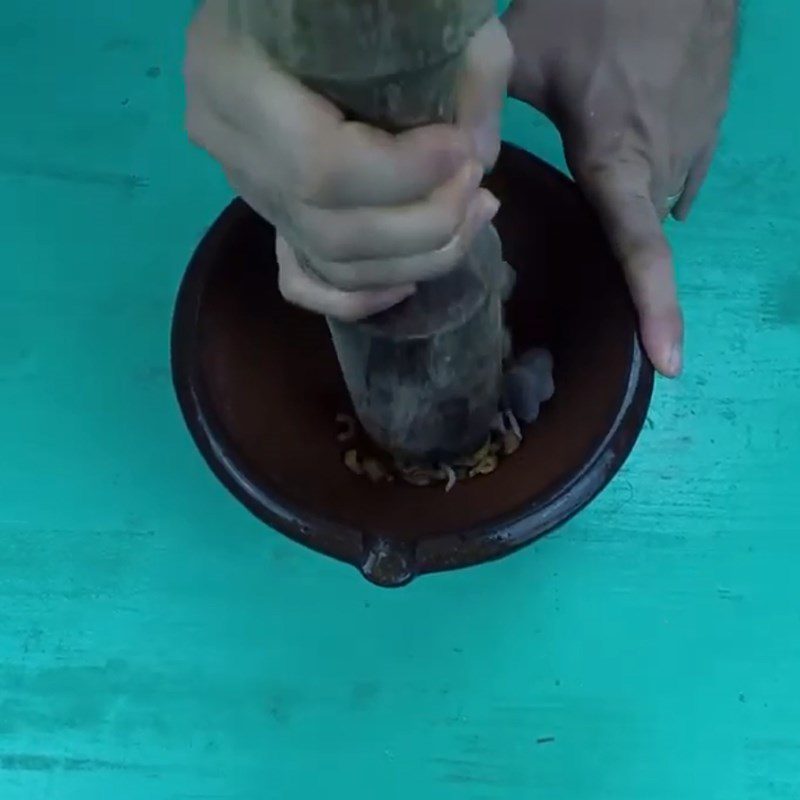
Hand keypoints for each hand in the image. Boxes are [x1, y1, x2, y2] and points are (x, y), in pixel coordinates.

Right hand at [184, 2, 511, 320]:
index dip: (403, 176)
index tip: (461, 151)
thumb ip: (465, 72)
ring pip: (329, 264)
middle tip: (476, 186)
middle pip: (330, 231)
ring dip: (415, 259)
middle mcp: (230, 147)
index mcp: (233, 76)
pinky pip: (303, 283)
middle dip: (423, 224)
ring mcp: (247, 190)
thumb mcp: (418, 8)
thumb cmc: (353, 0)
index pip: (319, 166)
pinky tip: (408, 282)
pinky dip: (358, 299)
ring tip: (473, 214)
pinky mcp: (270, 215)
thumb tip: (480, 160)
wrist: (292, 10)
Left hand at [504, 0, 736, 375]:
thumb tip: (458, 168)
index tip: (670, 361)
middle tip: (561, 214)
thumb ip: (484, 113)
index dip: (655, 309)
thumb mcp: (525, 53)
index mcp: (618, 161)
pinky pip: (675, 178)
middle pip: (630, 234)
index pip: (642, 251)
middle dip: (601, 244)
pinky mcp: (709, 129)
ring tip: (588, 160)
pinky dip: (642, 178)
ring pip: (647, 203)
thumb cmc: (600, 2)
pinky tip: (618, 152)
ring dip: (616, 199)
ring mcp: (694, 150)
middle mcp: (664, 169)